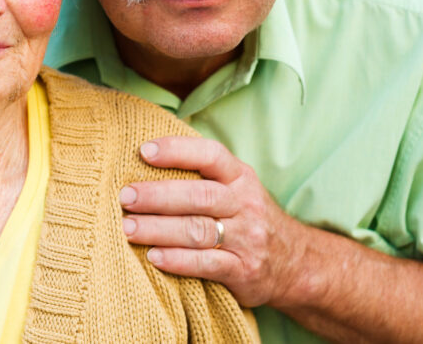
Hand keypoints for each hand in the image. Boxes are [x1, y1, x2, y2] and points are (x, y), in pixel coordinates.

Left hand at [119, 136, 308, 307]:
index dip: (177, 150)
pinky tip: (153, 256)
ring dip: (159, 229)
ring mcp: (247, 239)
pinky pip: (207, 264)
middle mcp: (245, 204)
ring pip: (199, 230)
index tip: (143, 151)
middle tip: (126, 197)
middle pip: (200, 195)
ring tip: (128, 228)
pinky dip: (177, 261)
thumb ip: (202, 174)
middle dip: (158, 195)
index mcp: (240, 177)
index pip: (210, 155)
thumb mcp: (237, 187)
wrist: (297, 264)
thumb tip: (145, 156)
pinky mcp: (243, 271)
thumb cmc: (248, 217)